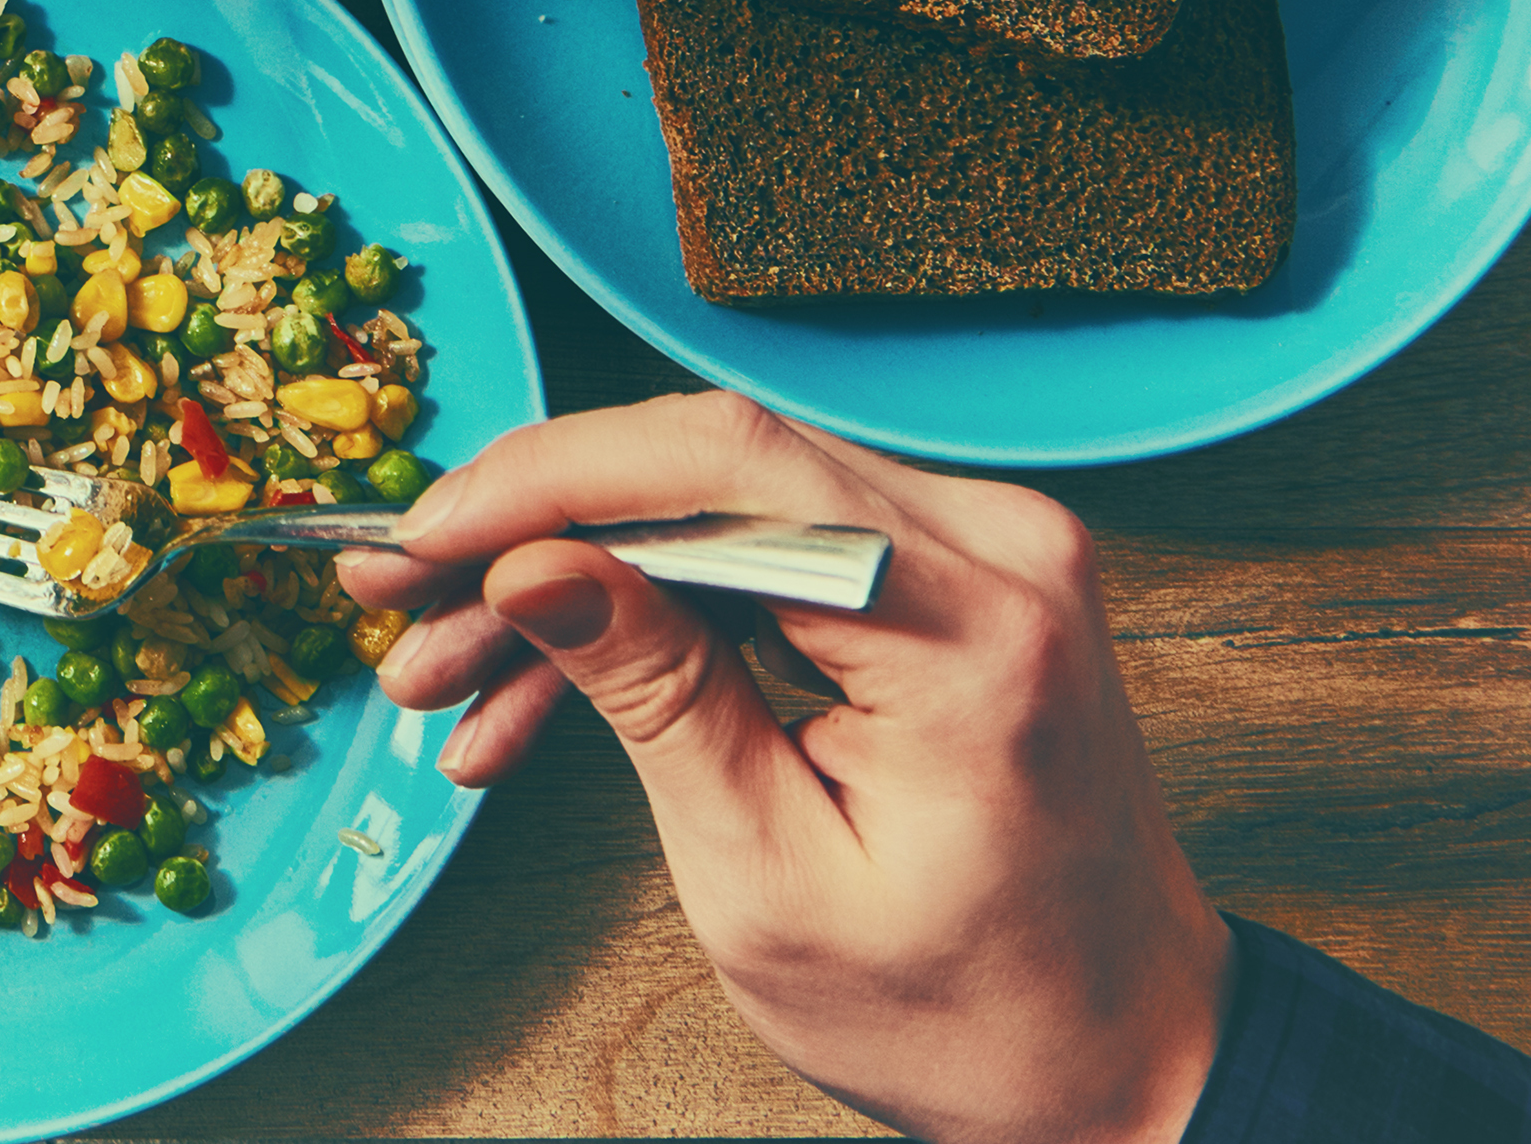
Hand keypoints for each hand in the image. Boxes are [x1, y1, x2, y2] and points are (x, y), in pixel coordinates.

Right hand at [346, 390, 1231, 1143]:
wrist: (1130, 1063)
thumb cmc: (971, 1016)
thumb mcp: (771, 880)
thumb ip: (655, 698)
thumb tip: (534, 561)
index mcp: (970, 624)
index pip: (720, 467)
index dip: (543, 484)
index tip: (420, 538)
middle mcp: (998, 545)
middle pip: (712, 467)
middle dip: (533, 532)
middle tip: (400, 603)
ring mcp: (989, 550)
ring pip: (724, 508)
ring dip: (579, 583)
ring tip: (450, 682)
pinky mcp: (962, 577)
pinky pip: (774, 551)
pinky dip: (660, 610)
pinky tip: (545, 693)